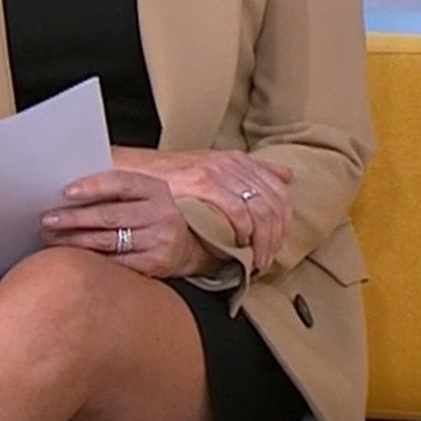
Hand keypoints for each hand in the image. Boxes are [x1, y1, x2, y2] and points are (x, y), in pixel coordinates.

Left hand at [42, 170, 213, 278]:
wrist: (189, 244)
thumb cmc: (154, 213)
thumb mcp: (144, 192)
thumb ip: (115, 182)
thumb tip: (74, 167)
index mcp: (156, 189)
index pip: (121, 183)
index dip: (92, 186)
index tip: (66, 192)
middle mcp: (161, 214)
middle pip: (110, 215)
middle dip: (74, 218)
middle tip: (48, 219)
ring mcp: (160, 241)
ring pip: (108, 241)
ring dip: (74, 240)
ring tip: (51, 238)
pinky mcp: (156, 264)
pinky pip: (115, 263)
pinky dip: (90, 260)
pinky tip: (73, 256)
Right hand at [110, 147, 293, 270]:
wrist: (133, 173)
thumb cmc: (170, 179)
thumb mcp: (214, 169)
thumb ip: (250, 173)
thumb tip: (286, 176)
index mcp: (238, 160)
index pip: (280, 193)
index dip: (284, 225)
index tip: (275, 246)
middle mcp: (232, 163)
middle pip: (275, 204)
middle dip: (275, 238)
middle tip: (265, 260)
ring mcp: (218, 171)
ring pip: (261, 210)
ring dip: (263, 242)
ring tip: (254, 260)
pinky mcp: (203, 182)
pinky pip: (238, 211)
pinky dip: (243, 232)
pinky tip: (237, 244)